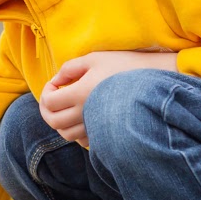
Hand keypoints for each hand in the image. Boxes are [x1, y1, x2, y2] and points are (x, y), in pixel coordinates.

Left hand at [39, 49, 179, 147]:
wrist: (155, 82)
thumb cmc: (124, 66)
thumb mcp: (94, 58)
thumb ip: (70, 68)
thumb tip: (56, 81)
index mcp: (80, 93)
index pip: (49, 102)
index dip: (45, 93)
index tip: (54, 84)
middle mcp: (86, 113)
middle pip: (53, 122)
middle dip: (47, 110)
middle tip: (52, 99)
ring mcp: (96, 126)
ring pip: (66, 134)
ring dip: (60, 122)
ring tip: (66, 108)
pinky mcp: (106, 133)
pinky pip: (83, 140)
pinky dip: (76, 131)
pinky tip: (82, 118)